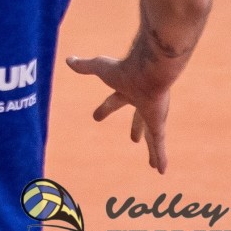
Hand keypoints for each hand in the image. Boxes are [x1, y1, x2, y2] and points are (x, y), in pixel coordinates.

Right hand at [67, 51, 172, 173]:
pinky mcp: (158, 124)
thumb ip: (85, 66)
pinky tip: (162, 171)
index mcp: (127, 91)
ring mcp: (152, 116)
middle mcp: (142, 104)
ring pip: (153, 137)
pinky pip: (159, 144)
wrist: (147, 72)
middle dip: (136, 129)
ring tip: (153, 165)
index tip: (96, 118)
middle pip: (138, 120)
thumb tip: (69, 60)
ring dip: (152, 151)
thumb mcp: (99, 68)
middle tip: (133, 140)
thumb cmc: (123, 69)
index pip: (114, 101)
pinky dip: (160, 157)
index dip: (105, 109)